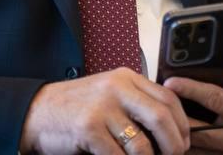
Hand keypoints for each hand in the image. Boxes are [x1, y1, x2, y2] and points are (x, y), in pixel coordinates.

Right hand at [20, 67, 189, 154]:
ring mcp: (102, 108)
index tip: (185, 140)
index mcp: (126, 78)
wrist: (37, 112)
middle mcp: (117, 89)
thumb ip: (136, 102)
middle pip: (161, 118)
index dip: (182, 123)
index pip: (168, 98)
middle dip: (174, 144)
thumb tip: (169, 127)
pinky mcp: (89, 129)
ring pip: (141, 143)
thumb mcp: (109, 94)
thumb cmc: (75, 107)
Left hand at [165, 51, 222, 154]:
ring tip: (158, 112)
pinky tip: (167, 127)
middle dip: (174, 115)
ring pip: (193, 146)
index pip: (215, 100)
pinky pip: (196, 154)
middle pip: (197, 129)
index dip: (191, 89)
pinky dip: (179, 141)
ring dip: (174, 130)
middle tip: (156, 99)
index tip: (170, 81)